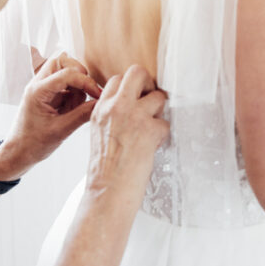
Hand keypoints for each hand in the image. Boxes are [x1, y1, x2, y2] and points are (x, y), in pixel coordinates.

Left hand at [2, 53, 103, 170]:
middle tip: (86, 94)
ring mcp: (43, 89)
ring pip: (65, 71)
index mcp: (38, 91)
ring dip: (76, 86)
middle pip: (62, 61)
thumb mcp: (61, 131)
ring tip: (73, 109)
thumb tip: (101, 103)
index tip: (98, 95)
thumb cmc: (33, 144)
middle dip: (79, 75)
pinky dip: (73, 95)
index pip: (67, 74)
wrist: (18, 153)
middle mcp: (38, 85)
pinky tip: (70, 112)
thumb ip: (82, 115)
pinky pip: (65, 85)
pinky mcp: (48, 95)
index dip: (86, 82)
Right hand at [86, 65, 168, 204]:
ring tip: (153, 130)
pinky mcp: (149, 130)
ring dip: (160, 112)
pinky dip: (163, 135)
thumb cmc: (104, 170)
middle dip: (149, 85)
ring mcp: (133, 116)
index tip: (136, 101)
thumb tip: (134, 106)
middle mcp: (115, 107)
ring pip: (158, 96)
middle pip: (138, 73)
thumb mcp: (99, 134)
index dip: (131, 88)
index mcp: (100, 109)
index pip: (117, 80)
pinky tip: (154, 147)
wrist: (107, 192)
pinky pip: (166, 123)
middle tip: (151, 103)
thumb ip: (112, 116)